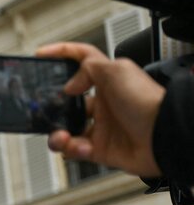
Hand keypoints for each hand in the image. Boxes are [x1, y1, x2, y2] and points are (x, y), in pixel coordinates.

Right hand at [36, 42, 164, 177]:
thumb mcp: (116, 71)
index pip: (81, 61)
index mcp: (107, 82)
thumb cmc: (147, 101)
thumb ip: (88, 69)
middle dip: (51, 109)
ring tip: (60, 137)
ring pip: (67, 130)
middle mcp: (103, 104)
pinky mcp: (100, 149)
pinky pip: (76, 150)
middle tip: (44, 112)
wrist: (163, 135)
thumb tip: (69, 85)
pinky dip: (72, 150)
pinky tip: (80, 146)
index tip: (41, 55)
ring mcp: (101, 127)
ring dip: (57, 135)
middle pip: (67, 103)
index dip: (61, 54)